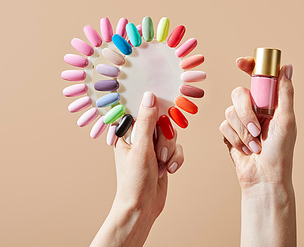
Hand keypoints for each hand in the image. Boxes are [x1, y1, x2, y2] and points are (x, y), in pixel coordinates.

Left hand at [91, 92, 183, 246]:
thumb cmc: (134, 181)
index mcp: (127, 131)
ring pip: (171, 135)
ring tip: (162, 165)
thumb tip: (150, 96)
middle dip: (165, 139)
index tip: (162, 119)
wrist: (142, 208)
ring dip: (170, 151)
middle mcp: (139, 137)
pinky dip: (175, 159)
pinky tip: (169, 170)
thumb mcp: (141, 148)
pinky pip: (177, 149)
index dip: (156, 112)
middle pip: (162, 122)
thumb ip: (147, 121)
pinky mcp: (163, 157)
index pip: (143, 110)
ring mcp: (151, 147)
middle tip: (159, 154)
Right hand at [220, 58, 296, 189]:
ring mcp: (241, 121)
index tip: (240, 63)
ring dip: (242, 131)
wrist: (264, 178)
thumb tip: (287, 66)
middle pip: (239, 94)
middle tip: (257, 129)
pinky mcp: (229, 133)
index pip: (257, 78)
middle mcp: (255, 109)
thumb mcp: (286, 119)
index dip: (248, 66)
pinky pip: (223, 125)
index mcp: (270, 103)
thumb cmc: (280, 151)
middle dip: (246, 113)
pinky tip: (244, 150)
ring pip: (229, 110)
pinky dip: (234, 138)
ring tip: (254, 145)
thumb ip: (285, 92)